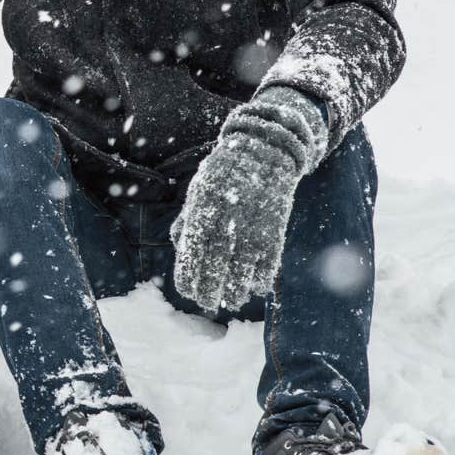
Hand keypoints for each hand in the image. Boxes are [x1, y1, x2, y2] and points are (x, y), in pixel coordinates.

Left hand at [172, 86, 329, 310]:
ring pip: (242, 274)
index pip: (191, 257)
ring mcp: (252, 229)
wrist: (265, 150)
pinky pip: (267, 266)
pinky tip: (253, 287)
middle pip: (214, 270)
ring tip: (229, 300)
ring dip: (235, 292)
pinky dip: (260, 280)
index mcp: (202, 213)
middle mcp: (225, 223)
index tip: (188, 291)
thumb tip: (179, 251)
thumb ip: (188, 220)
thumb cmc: (225, 174)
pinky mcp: (275, 231)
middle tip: (208, 303)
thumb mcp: (199, 192)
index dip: (189, 278)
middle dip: (209, 292)